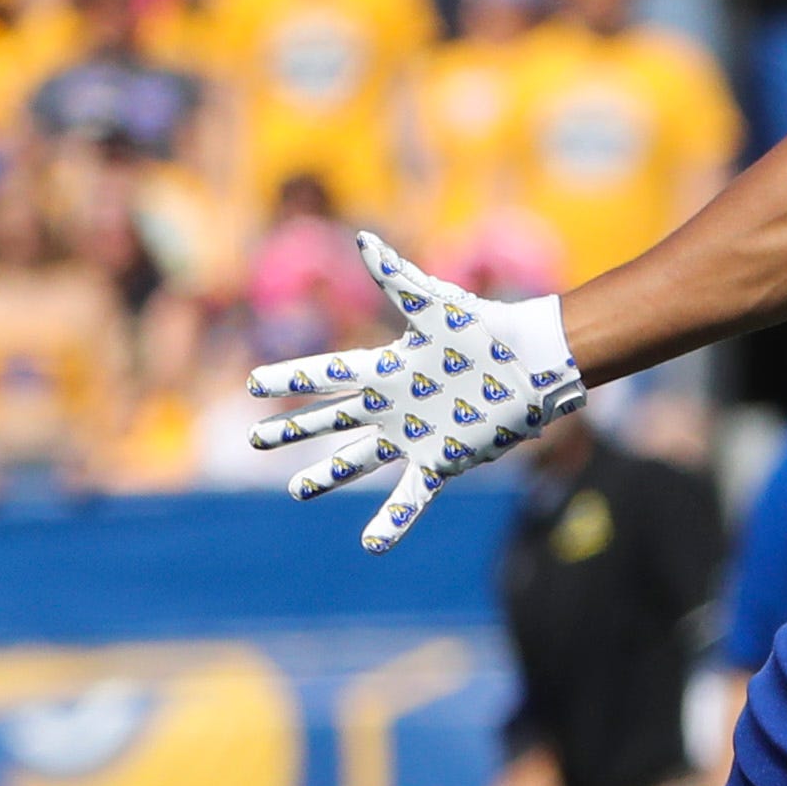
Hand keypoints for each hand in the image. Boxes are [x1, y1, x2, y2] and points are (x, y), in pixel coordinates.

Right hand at [247, 231, 586, 551]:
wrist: (532, 363)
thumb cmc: (485, 330)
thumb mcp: (436, 305)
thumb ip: (397, 278)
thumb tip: (363, 240)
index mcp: (385, 368)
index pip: (325, 374)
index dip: (289, 379)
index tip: (254, 383)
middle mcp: (392, 405)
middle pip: (331, 419)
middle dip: (294, 429)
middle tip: (257, 439)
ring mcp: (413, 435)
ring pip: (358, 460)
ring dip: (328, 474)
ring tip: (298, 490)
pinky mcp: (441, 460)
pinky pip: (410, 497)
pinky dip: (392, 523)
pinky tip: (372, 545)